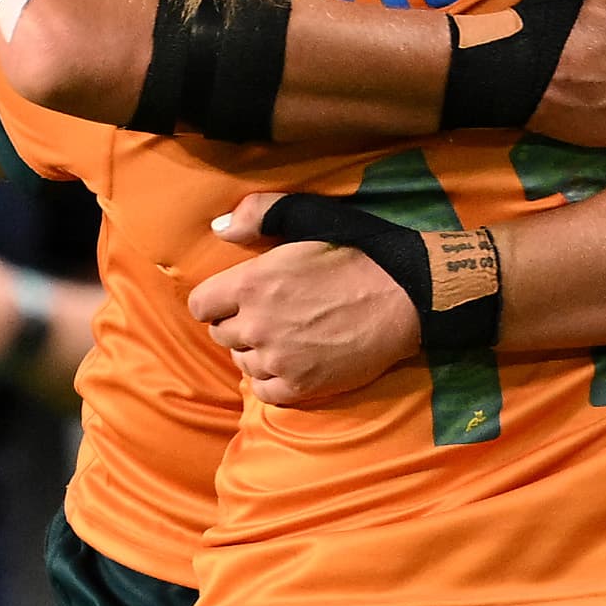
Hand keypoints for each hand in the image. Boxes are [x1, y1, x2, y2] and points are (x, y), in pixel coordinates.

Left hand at [190, 191, 420, 404]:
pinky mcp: (300, 386)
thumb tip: (219, 228)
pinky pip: (263, 390)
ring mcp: (278, 359)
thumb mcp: (307, 216)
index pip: (201, 305)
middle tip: (268, 313)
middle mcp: (257, 325)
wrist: (403, 297)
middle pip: (221, 334)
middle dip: (238, 323)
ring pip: (242, 362)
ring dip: (255, 350)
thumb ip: (257, 215)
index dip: (216, 300)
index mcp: (251, 283)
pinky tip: (290, 361)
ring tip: (283, 336)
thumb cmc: (357, 252)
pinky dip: (271, 378)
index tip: (236, 297)